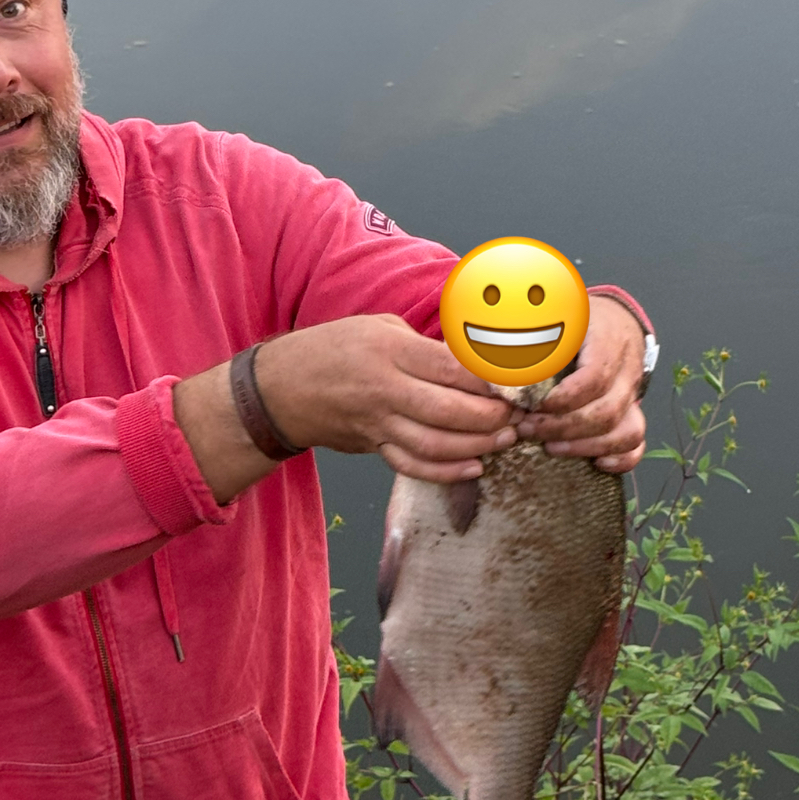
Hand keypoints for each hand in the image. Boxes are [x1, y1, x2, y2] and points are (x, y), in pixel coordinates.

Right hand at [256, 314, 518, 482]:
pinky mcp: (373, 446)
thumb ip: (426, 346)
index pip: (451, 368)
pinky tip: (473, 467)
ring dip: (476, 446)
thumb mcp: (380, 327)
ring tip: (504, 440)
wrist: (282, 388)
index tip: (516, 383)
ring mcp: (377, 423)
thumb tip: (477, 362)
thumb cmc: (335, 349)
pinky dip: (446, 471)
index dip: (490, 380)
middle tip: (516, 416)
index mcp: (389, 351)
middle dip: (490, 417)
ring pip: (435, 444)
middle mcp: (384, 389)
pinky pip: (413, 465)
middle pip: (448, 411)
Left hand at [513, 295, 646, 472]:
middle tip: (528, 430)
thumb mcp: (555, 317)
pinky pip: (637, 443)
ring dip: (585, 446)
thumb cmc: (575, 322)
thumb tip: (495, 360)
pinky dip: (621, 459)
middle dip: (563, 428)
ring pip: (626, 432)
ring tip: (550, 448)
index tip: (533, 406)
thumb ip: (531, 335)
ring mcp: (634, 395)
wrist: (613, 322)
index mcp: (608, 341)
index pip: (594, 379)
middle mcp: (627, 371)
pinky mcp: (634, 413)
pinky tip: (595, 464)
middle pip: (606, 411)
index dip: (563, 399)